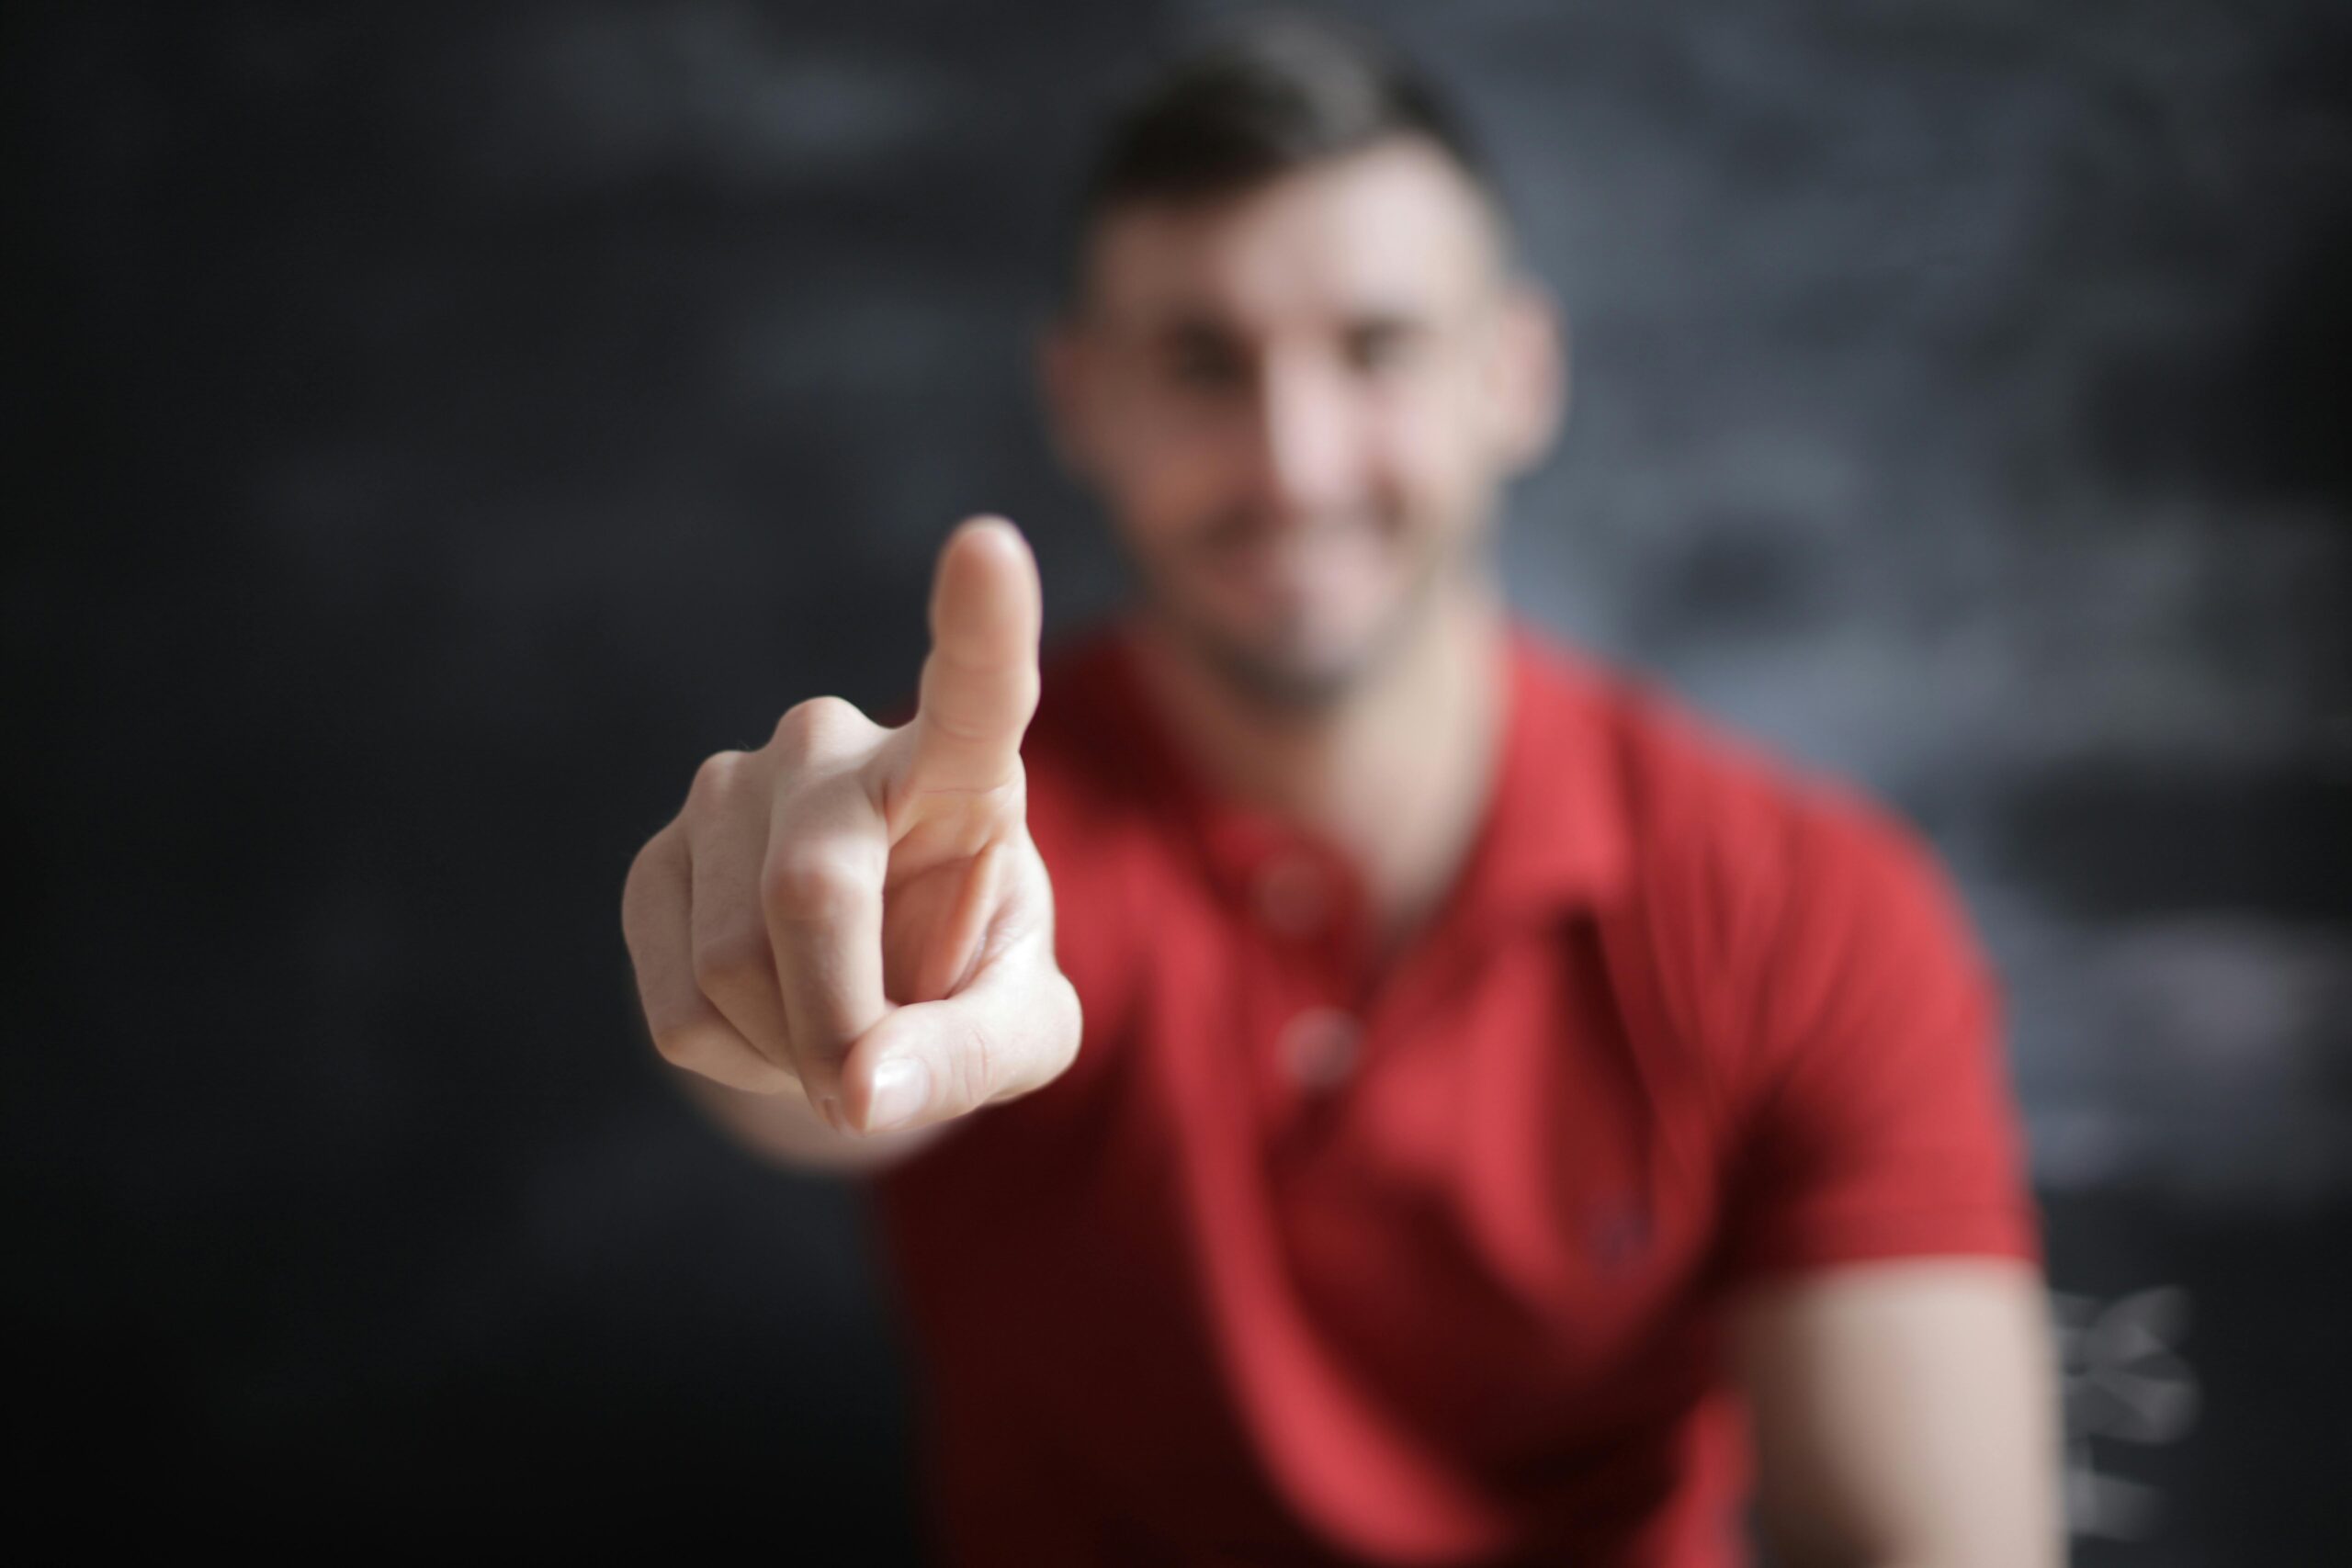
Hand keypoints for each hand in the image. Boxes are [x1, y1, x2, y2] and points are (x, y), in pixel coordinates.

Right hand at [621, 517, 1079, 1135]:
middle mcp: (837, 746)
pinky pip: (678, 1002)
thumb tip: (863, 1093)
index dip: (982, 624)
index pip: (978, 687)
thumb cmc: (968, 979)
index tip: (989, 545)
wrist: (867, 990)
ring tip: (837, 1034)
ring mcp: (733, 787)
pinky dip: (737, 1059)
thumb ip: (972, 1054)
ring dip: (789, 1054)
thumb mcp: (1022, 1030)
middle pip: (808, 891)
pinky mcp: (658, 857)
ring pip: (729, 965)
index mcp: (963, 765)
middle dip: (837, 1027)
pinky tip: (773, 1024)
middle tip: (868, 1093)